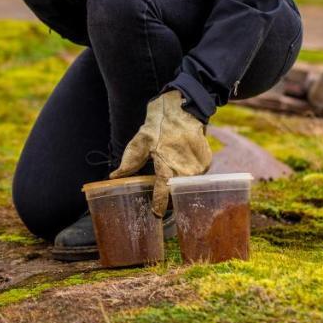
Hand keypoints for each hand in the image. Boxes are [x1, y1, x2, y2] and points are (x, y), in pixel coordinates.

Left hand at [109, 90, 211, 214]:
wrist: (183, 107)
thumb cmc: (159, 124)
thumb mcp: (141, 140)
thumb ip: (130, 162)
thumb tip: (115, 177)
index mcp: (168, 165)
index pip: (163, 193)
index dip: (159, 205)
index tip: (156, 215)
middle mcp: (187, 169)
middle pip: (177, 191)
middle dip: (169, 194)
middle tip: (160, 195)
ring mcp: (200, 167)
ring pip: (187, 184)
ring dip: (179, 182)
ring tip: (171, 176)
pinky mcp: (207, 162)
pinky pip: (196, 176)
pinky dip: (188, 173)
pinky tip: (181, 165)